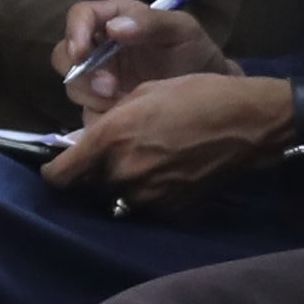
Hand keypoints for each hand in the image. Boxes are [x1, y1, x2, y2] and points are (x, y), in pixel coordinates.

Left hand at [56, 71, 297, 204]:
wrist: (248, 123)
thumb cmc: (196, 95)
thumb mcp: (144, 94)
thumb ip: (110, 121)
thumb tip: (87, 143)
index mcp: (112, 137)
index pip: (60, 175)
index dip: (55, 173)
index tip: (60, 168)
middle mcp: (124, 171)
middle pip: (88, 187)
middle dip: (93, 175)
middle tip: (113, 157)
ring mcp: (148, 195)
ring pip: (116, 197)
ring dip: (121, 185)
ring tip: (144, 164)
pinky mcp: (170, 210)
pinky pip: (145, 205)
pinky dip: (148, 194)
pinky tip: (166, 174)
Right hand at [57, 0, 236, 107]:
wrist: (208, 92)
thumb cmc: (194, 51)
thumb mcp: (181, 30)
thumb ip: (151, 23)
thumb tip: (114, 28)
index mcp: (115, 18)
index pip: (80, 15)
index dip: (75, 31)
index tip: (82, 52)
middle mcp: (100, 47)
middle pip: (65, 54)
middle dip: (81, 73)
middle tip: (109, 88)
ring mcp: (99, 78)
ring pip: (73, 86)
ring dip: (91, 98)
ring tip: (123, 103)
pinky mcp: (103, 106)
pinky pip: (87, 113)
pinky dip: (100, 119)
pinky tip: (123, 121)